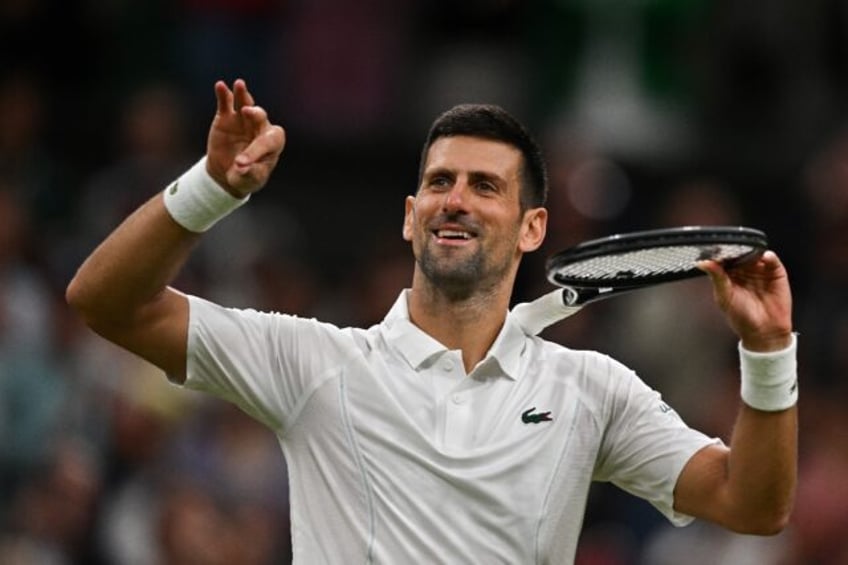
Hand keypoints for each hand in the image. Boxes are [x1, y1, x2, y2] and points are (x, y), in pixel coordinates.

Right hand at [206, 79, 285, 197]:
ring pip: (246, 103)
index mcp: (272, 144)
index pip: (268, 141)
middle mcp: (260, 128)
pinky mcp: (226, 117)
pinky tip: (220, 85)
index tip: (240, 164)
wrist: (228, 174)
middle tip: (247, 112)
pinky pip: (226, 103)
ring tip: (239, 85)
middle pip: (261, 117)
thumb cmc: (246, 177)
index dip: (256, 151)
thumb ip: (249, 173)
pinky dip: (223, 94)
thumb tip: (242, 167)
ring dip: (243, 94)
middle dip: (255, 114)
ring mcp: (243, 120)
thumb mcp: (249, 180)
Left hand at [698, 250, 792, 351]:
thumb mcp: (725, 296)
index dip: (721, 252)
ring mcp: (760, 270)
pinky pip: (772, 260)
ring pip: (756, 253)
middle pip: (740, 252)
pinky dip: (769, 257)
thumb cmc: (741, 317)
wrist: (764, 331)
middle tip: (734, 244)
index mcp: (728, 275)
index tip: (717, 247)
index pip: (724, 258)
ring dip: (753, 250)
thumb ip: (717, 278)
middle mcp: (744, 270)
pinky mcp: (776, 273)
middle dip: (737, 248)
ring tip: (749, 249)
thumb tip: (703, 263)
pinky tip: (764, 257)